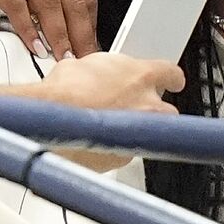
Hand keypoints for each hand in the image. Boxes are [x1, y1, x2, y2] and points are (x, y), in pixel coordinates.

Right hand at [0, 0, 98, 58]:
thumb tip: (55, 17)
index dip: (91, 25)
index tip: (90, 48)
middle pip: (73, 1)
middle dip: (81, 36)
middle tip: (82, 62)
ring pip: (49, 4)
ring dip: (59, 36)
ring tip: (63, 58)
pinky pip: (16, 4)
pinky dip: (27, 28)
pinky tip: (33, 45)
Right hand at [37, 52, 181, 172]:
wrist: (52, 124)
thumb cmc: (65, 92)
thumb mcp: (82, 66)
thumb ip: (103, 72)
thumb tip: (98, 75)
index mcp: (142, 76)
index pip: (171, 73)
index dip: (170, 77)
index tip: (170, 79)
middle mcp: (149, 106)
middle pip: (168, 110)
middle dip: (155, 108)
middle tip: (135, 105)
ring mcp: (140, 135)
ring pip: (148, 133)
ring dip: (133, 129)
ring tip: (108, 125)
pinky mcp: (125, 158)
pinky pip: (126, 150)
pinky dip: (115, 146)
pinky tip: (96, 139)